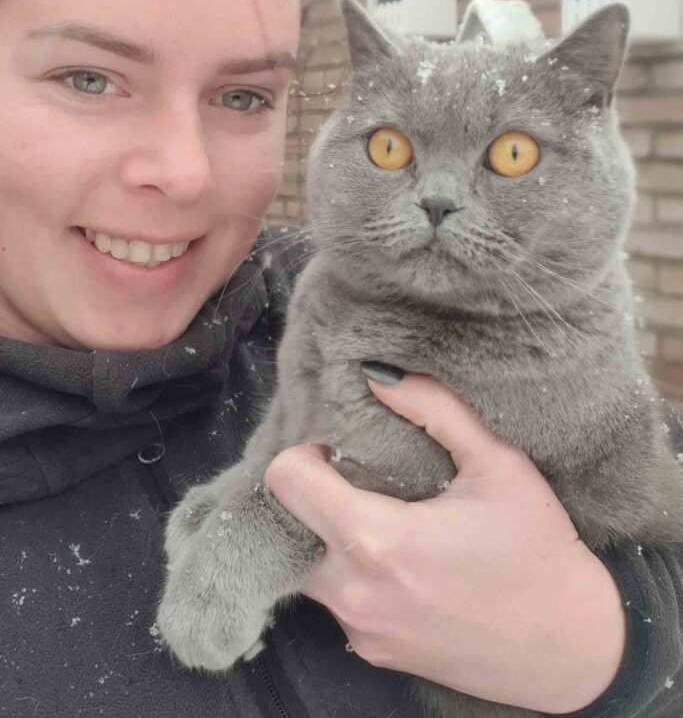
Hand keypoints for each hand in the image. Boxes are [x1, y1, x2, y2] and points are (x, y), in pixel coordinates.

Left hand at [264, 373, 626, 713]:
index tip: (345, 448)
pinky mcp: (373, 654)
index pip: (285, 480)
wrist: (572, 648)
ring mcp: (361, 630)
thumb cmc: (539, 549)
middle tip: (363, 480)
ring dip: (327, 535)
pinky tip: (403, 563)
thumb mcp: (498, 463)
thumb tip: (375, 374)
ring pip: (305, 565)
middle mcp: (355, 593)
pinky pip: (335, 601)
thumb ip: (433, 408)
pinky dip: (350, 573)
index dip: (308, 451)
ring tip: (385, 517)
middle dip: (313, 493)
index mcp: (377, 539)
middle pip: (285, 522)